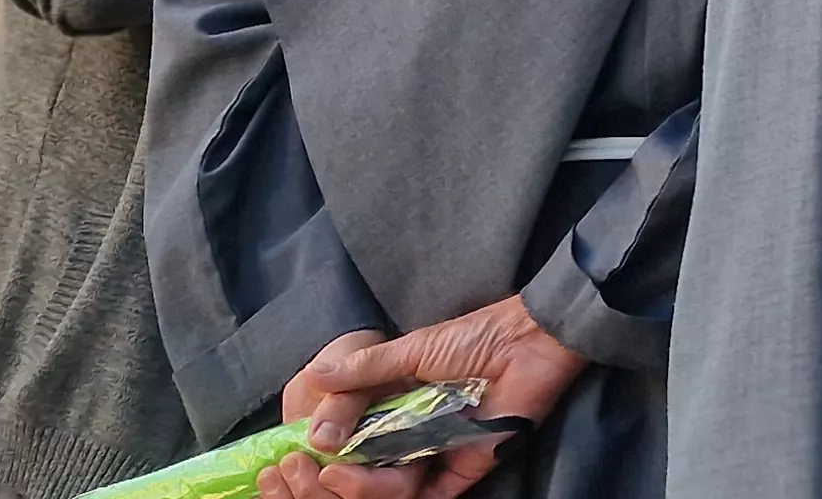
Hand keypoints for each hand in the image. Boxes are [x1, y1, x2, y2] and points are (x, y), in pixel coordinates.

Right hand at [262, 295, 585, 498]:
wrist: (529, 341)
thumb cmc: (474, 338)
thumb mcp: (410, 351)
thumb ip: (364, 370)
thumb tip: (313, 378)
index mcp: (393, 405)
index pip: (347, 438)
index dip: (319, 447)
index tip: (292, 450)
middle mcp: (408, 435)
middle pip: (360, 471)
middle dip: (328, 476)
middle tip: (309, 466)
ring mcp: (432, 454)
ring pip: (385, 489)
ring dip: (357, 486)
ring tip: (336, 472)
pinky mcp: (460, 469)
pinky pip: (424, 495)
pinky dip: (396, 494)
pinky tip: (369, 482)